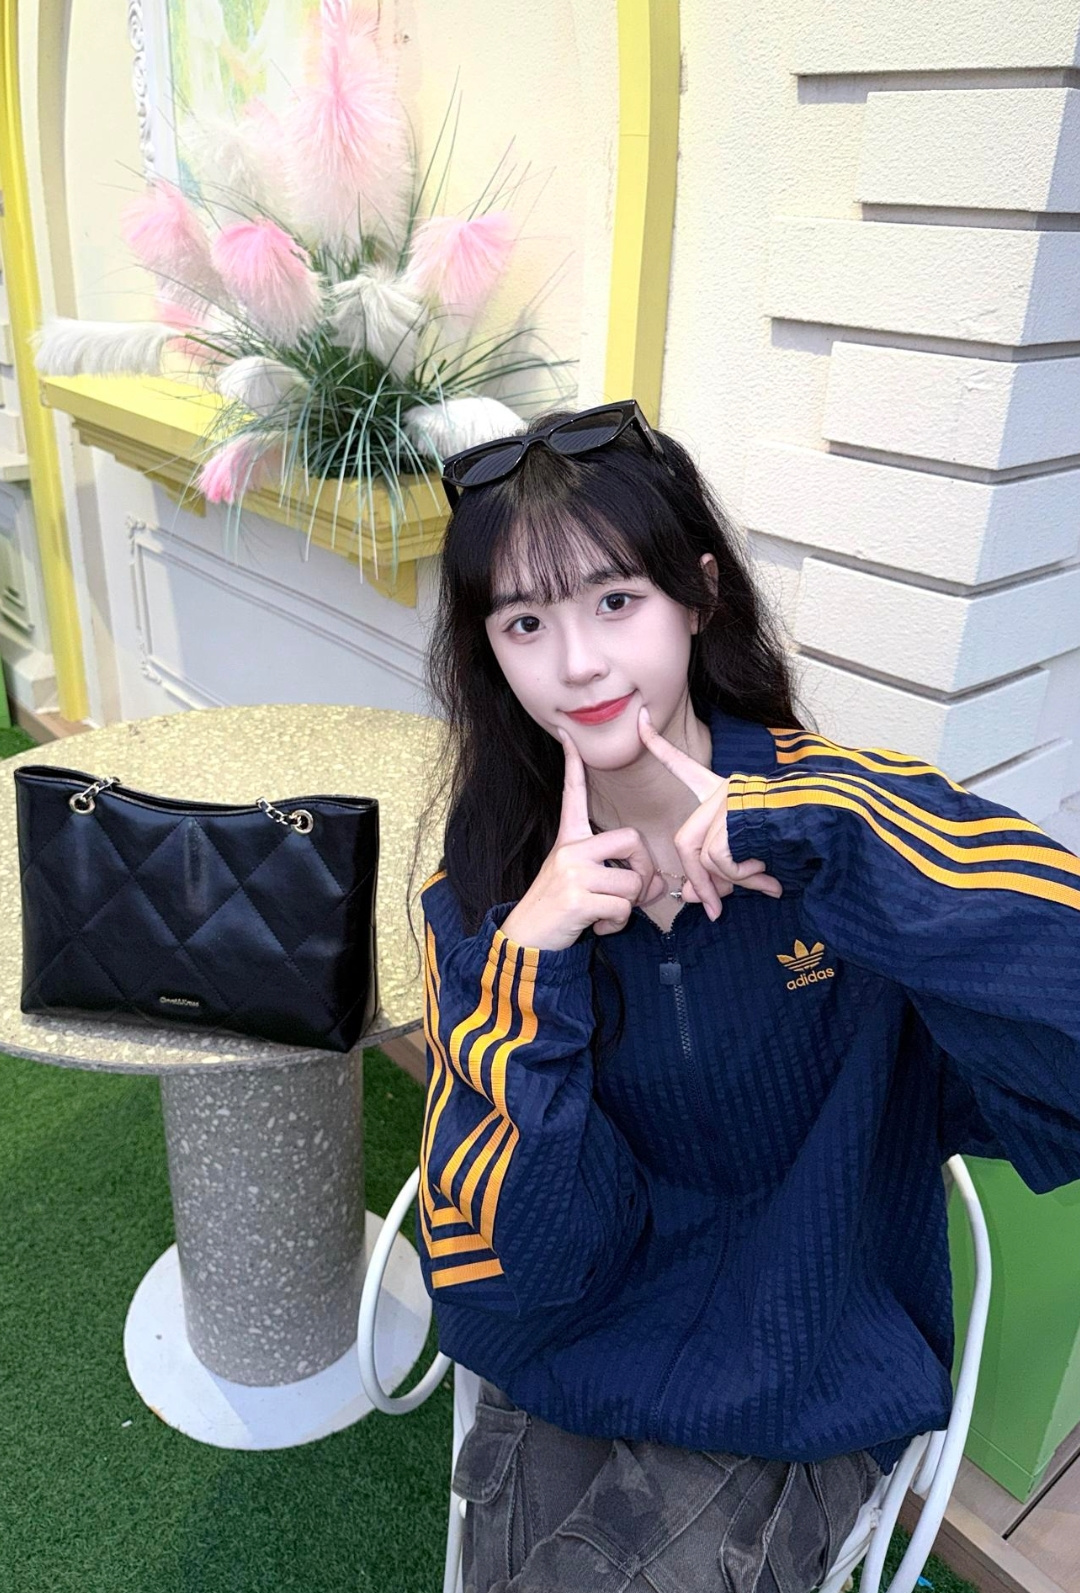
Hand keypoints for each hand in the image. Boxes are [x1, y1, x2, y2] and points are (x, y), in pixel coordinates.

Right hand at [498, 725, 668, 950]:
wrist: (526, 939)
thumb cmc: (558, 909)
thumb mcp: (580, 882)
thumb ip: (616, 875)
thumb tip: (656, 884)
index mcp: (568, 840)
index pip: (573, 796)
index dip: (572, 766)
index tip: (568, 737)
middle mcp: (569, 850)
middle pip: (632, 840)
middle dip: (645, 871)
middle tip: (635, 893)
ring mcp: (572, 873)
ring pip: (633, 882)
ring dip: (629, 906)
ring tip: (605, 914)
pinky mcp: (577, 899)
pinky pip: (622, 907)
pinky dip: (617, 923)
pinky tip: (596, 925)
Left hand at [636, 704, 782, 921]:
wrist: (828, 822)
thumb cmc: (796, 839)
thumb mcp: (750, 860)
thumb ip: (719, 876)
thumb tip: (689, 899)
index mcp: (724, 791)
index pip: (683, 766)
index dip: (659, 745)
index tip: (641, 719)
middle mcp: (721, 791)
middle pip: (684, 843)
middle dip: (697, 883)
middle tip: (713, 910)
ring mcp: (725, 801)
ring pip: (704, 856)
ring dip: (731, 881)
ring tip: (765, 882)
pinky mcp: (732, 814)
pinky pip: (721, 859)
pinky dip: (741, 874)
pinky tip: (767, 864)